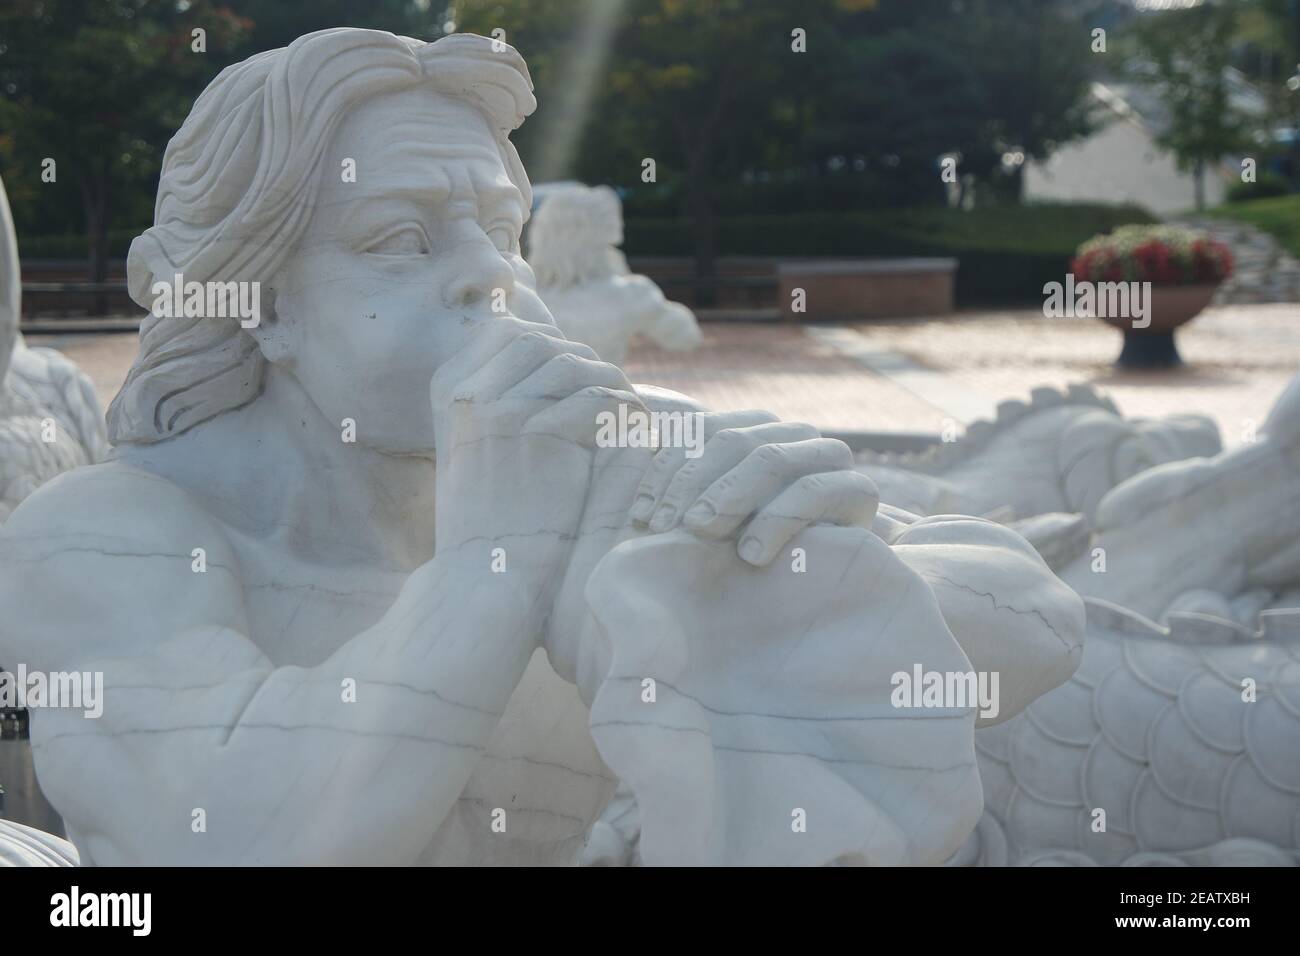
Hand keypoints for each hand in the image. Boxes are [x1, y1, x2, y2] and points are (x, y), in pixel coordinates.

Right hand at [431, 317, 644, 591]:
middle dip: (580, 359)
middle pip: (542, 340)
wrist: (480, 578)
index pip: (508, 331)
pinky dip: (624, 408)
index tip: (575, 377)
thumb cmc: (485, 523)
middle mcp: (468, 389)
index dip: (551, 347)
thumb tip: (550, 356)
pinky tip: (635, 427)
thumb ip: (497, 403)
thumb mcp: (474, 449)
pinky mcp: (539, 432)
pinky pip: (597, 396)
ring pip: (573, 362)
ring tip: (624, 408)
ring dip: (607, 381)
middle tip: (606, 391)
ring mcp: (500, 406)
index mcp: (447, 388)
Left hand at [627, 410, 878, 564]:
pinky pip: (814, 492)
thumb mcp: (707, 524)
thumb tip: (624, 463)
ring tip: (699, 534)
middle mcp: (789, 434)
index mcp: (751, 430)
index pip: (699, 432)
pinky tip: (749, 554)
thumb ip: (676, 495)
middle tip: (662, 529)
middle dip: (690, 485)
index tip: (640, 517)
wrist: (829, 586)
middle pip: (731, 442)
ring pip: (770, 459)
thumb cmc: (748, 557)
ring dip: (729, 496)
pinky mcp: (858, 490)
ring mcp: (826, 457)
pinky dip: (776, 520)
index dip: (664, 471)